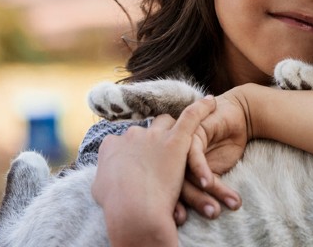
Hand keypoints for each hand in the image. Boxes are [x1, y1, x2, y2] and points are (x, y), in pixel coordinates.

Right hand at [92, 97, 215, 246]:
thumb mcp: (101, 191)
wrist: (133, 211)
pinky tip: (211, 102)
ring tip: (181, 138)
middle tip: (161, 157)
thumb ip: (105, 178)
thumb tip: (106, 179)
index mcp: (112, 146)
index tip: (139, 164)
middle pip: (145, 131)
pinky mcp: (176, 139)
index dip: (134, 152)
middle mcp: (132, 135)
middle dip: (152, 141)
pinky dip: (202, 107)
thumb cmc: (117, 207)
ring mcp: (154, 136)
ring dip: (172, 130)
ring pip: (166, 122)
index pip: (125, 141)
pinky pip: (191, 116)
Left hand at [177, 87, 250, 220]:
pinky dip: (201, 170)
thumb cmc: (222, 144)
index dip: (173, 206)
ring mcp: (180, 143)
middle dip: (191, 202)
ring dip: (200, 193)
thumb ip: (199, 185)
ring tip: (214, 210)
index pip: (165, 188)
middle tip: (205, 216)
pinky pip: (194, 154)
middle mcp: (171, 154)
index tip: (182, 220)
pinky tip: (209, 183)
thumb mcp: (211, 170)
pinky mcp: (193, 133)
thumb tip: (194, 211)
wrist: (238, 117)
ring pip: (185, 173)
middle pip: (172, 183)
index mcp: (169, 164)